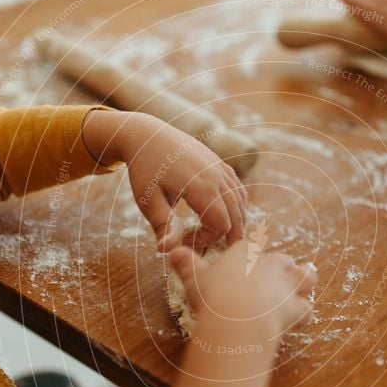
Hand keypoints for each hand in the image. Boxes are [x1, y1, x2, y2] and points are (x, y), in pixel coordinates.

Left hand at [83, 110, 246, 251]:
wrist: (148, 135)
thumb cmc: (145, 168)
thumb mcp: (148, 199)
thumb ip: (162, 225)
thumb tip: (165, 251)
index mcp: (201, 187)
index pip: (220, 226)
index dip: (206, 240)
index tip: (184, 240)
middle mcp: (217, 177)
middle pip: (238, 218)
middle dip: (226, 238)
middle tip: (210, 250)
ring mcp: (222, 169)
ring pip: (241, 204)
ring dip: (235, 223)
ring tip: (218, 237)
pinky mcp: (221, 165)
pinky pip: (239, 190)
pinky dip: (237, 207)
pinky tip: (224, 216)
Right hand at [168, 241, 316, 343]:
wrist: (237, 318)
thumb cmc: (213, 296)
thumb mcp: (193, 278)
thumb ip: (185, 264)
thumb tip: (172, 251)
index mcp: (246, 253)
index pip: (252, 247)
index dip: (250, 256)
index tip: (245, 265)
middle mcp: (271, 264)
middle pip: (283, 260)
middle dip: (280, 268)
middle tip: (272, 280)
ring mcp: (287, 285)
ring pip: (306, 277)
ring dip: (303, 283)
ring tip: (297, 289)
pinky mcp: (296, 308)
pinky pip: (307, 309)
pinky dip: (302, 315)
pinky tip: (296, 320)